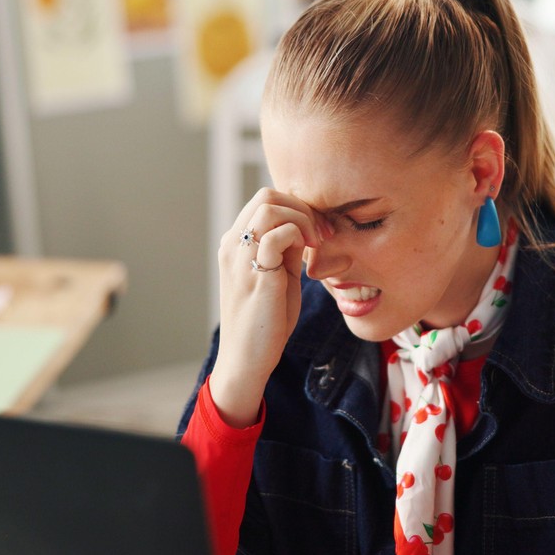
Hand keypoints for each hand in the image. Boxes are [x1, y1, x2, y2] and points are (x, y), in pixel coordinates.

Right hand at [209, 188, 331, 426]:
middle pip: (266, 195)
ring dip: (302, 219)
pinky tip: (309, 257)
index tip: (319, 231)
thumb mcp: (277, 276)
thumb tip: (304, 228)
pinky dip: (298, 237)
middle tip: (322, 234)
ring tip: (316, 243)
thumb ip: (285, 250)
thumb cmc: (265, 321)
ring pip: (268, 207)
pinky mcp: (255, 275)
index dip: (297, 207)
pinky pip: (275, 235)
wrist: (247, 358)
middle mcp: (233, 245)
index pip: (265, 199)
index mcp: (236, 243)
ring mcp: (241, 258)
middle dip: (302, 207)